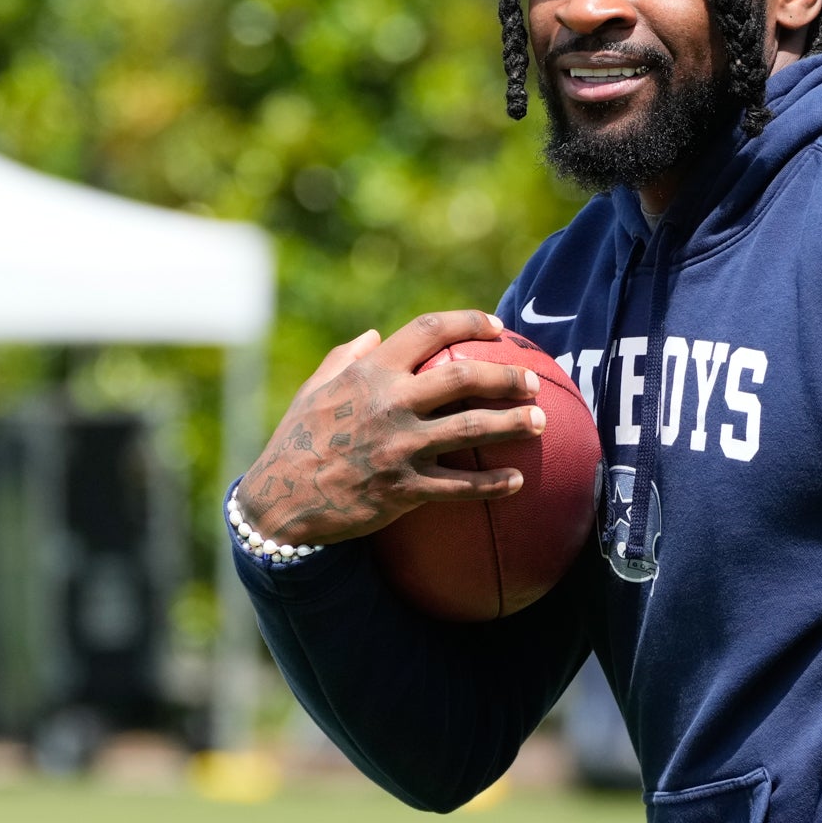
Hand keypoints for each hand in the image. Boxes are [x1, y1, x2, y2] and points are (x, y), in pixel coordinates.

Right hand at [239, 310, 547, 547]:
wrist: (280, 500)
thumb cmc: (297, 440)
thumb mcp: (314, 389)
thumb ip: (347, 358)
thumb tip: (375, 336)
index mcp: (371, 372)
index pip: (429, 331)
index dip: (468, 322)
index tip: (497, 328)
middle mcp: (390, 403)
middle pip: (464, 377)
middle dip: (506, 376)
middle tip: (532, 383)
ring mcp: (399, 446)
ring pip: (471, 429)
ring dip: (513, 424)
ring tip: (540, 422)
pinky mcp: (404, 489)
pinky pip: (459, 486)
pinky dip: (492, 484)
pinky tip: (517, 482)